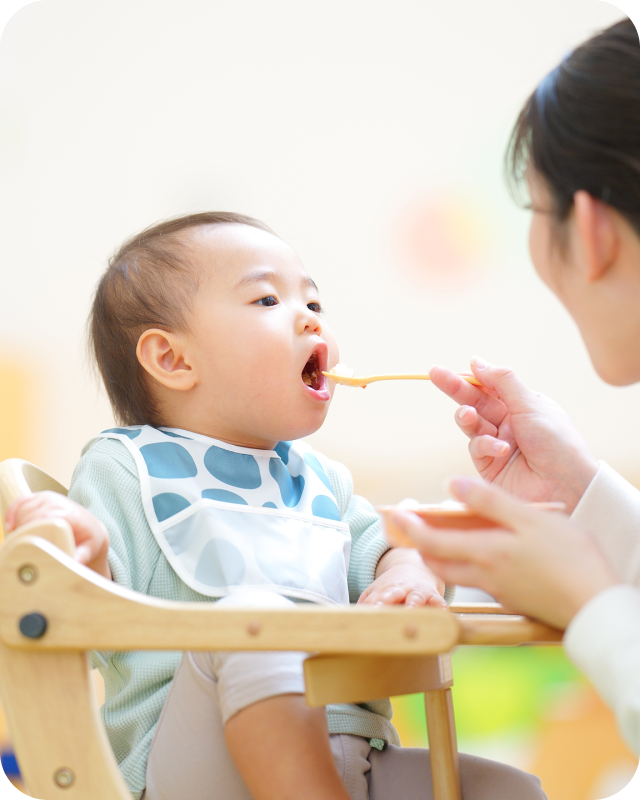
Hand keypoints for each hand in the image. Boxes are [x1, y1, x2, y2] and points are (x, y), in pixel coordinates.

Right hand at [5, 491, 111, 579]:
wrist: (89, 526)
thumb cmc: (87, 539)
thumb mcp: (88, 549)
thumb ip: (80, 557)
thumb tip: (71, 565)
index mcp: (70, 514)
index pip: (46, 517)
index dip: (32, 529)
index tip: (26, 544)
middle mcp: (59, 502)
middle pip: (31, 514)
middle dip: (23, 532)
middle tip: (21, 549)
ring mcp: (48, 498)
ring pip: (24, 509)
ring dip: (18, 526)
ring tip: (20, 542)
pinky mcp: (38, 497)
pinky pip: (20, 502)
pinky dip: (11, 514)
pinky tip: (10, 527)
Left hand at [358, 547, 447, 607]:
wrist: (416, 570)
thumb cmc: (393, 587)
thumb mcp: (377, 590)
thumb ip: (366, 602)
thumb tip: (351, 616)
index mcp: (385, 589)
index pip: (377, 596)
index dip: (374, 604)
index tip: (370, 611)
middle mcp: (401, 589)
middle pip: (394, 593)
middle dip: (389, 600)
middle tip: (384, 607)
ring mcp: (418, 592)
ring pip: (416, 598)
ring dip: (413, 604)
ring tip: (411, 612)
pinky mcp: (434, 597)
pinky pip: (439, 602)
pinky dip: (441, 608)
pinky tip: (442, 613)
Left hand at [391, 477, 617, 628]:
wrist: (597, 605)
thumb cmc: (571, 558)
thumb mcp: (531, 519)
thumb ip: (490, 501)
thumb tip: (452, 484)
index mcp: (486, 553)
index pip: (432, 541)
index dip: (409, 528)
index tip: (394, 515)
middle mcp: (484, 575)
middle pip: (437, 562)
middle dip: (417, 544)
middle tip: (407, 527)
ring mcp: (498, 590)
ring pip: (455, 573)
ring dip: (438, 556)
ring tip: (434, 537)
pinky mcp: (512, 598)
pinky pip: (476, 580)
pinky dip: (463, 565)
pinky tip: (475, 552)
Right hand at [429, 358, 597, 512]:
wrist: (568, 488)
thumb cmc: (558, 444)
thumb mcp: (531, 405)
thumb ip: (502, 382)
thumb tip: (476, 361)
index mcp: (524, 405)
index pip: (491, 385)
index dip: (472, 376)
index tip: (455, 369)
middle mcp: (510, 422)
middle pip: (476, 400)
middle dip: (456, 388)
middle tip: (435, 374)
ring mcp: (499, 444)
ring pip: (472, 423)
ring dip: (467, 416)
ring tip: (468, 415)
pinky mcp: (490, 466)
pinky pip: (478, 448)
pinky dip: (486, 445)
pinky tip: (500, 449)